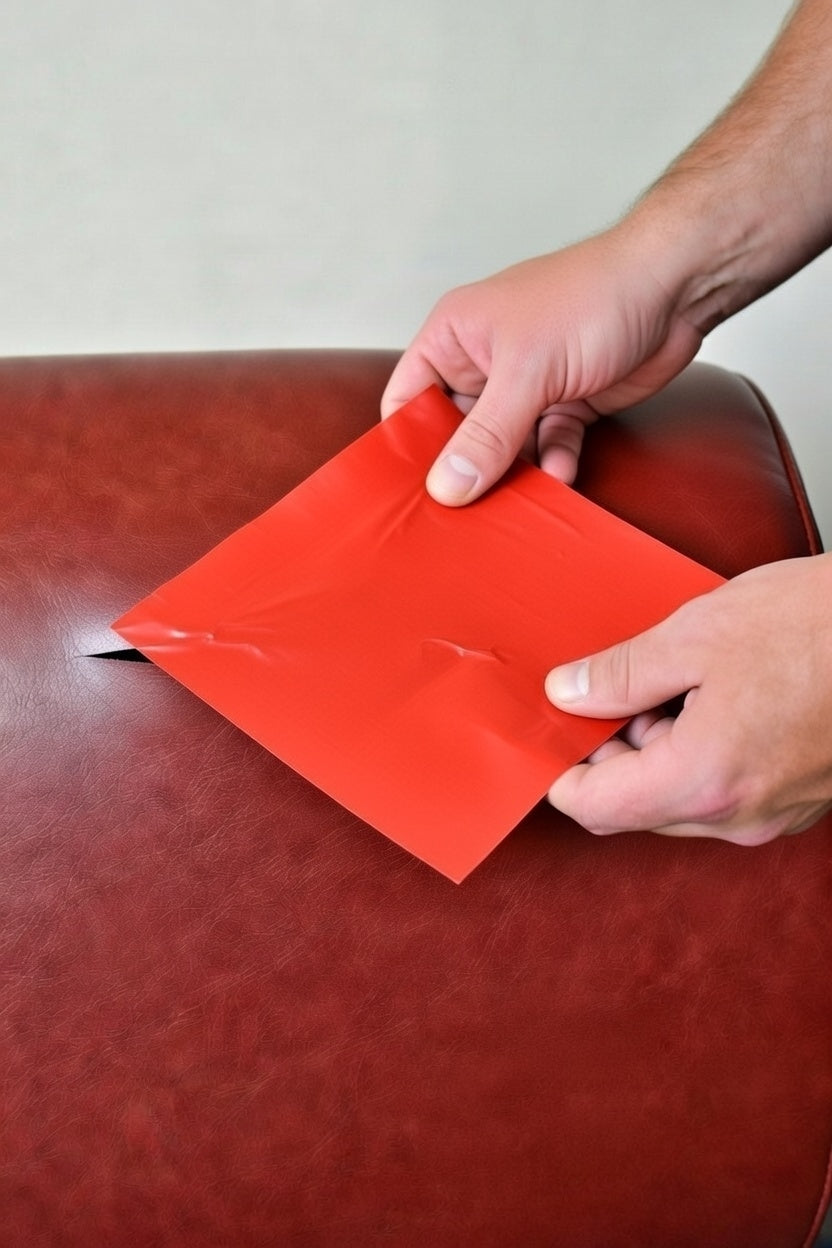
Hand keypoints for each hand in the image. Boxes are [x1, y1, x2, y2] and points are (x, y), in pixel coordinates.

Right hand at [381, 222, 702, 504]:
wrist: (674, 288)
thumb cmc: (593, 296)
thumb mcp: (527, 372)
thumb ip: (486, 435)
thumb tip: (446, 486)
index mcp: (455, 336)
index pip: (408, 398)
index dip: (407, 443)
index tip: (410, 489)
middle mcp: (485, 361)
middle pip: (456, 432)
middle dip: (464, 468)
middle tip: (463, 511)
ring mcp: (526, 384)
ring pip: (504, 446)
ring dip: (513, 474)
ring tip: (515, 503)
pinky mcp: (566, 403)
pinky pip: (548, 445)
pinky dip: (554, 463)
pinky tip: (561, 475)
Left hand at [544, 555, 831, 843]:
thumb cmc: (820, 626)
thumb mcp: (698, 634)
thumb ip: (621, 674)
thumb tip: (568, 694)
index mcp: (705, 780)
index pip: (596, 809)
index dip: (559, 772)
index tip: (548, 733)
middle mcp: (740, 816)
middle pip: (635, 807)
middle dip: (609, 754)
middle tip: (610, 688)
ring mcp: (776, 813)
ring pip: (680, 799)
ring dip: (656, 750)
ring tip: (675, 680)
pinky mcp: (799, 798)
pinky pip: (724, 790)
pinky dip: (700, 753)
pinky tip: (715, 695)